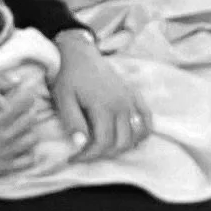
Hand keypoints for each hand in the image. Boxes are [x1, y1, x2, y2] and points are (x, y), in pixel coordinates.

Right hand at [0, 75, 50, 177]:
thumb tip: (18, 80)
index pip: (25, 102)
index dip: (27, 98)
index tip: (27, 98)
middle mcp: (4, 134)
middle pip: (30, 118)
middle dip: (29, 113)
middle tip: (25, 113)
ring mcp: (5, 151)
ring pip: (32, 138)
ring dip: (29, 132)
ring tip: (22, 130)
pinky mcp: (4, 165)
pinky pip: (28, 158)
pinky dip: (28, 152)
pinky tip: (21, 146)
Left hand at [51, 35, 152, 159]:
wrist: (79, 52)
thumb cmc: (68, 75)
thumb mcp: (63, 97)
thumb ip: (73, 122)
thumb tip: (81, 145)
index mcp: (103, 106)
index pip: (102, 143)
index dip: (89, 156)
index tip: (74, 158)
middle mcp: (122, 104)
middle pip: (121, 143)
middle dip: (104, 154)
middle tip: (87, 153)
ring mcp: (131, 99)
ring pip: (137, 135)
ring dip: (122, 146)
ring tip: (104, 146)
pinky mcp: (134, 95)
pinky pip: (147, 119)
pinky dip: (141, 132)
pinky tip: (129, 137)